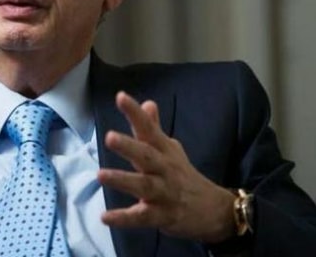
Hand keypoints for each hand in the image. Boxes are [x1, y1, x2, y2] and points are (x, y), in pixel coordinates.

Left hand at [97, 91, 236, 242]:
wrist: (215, 210)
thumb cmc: (184, 176)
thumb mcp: (171, 150)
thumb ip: (154, 128)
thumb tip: (147, 102)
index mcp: (164, 151)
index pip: (149, 129)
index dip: (135, 113)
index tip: (120, 96)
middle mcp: (165, 169)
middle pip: (147, 156)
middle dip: (129, 146)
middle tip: (109, 137)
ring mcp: (165, 193)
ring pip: (144, 185)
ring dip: (123, 180)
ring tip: (100, 175)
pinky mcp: (163, 216)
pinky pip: (142, 217)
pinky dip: (124, 218)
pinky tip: (105, 217)